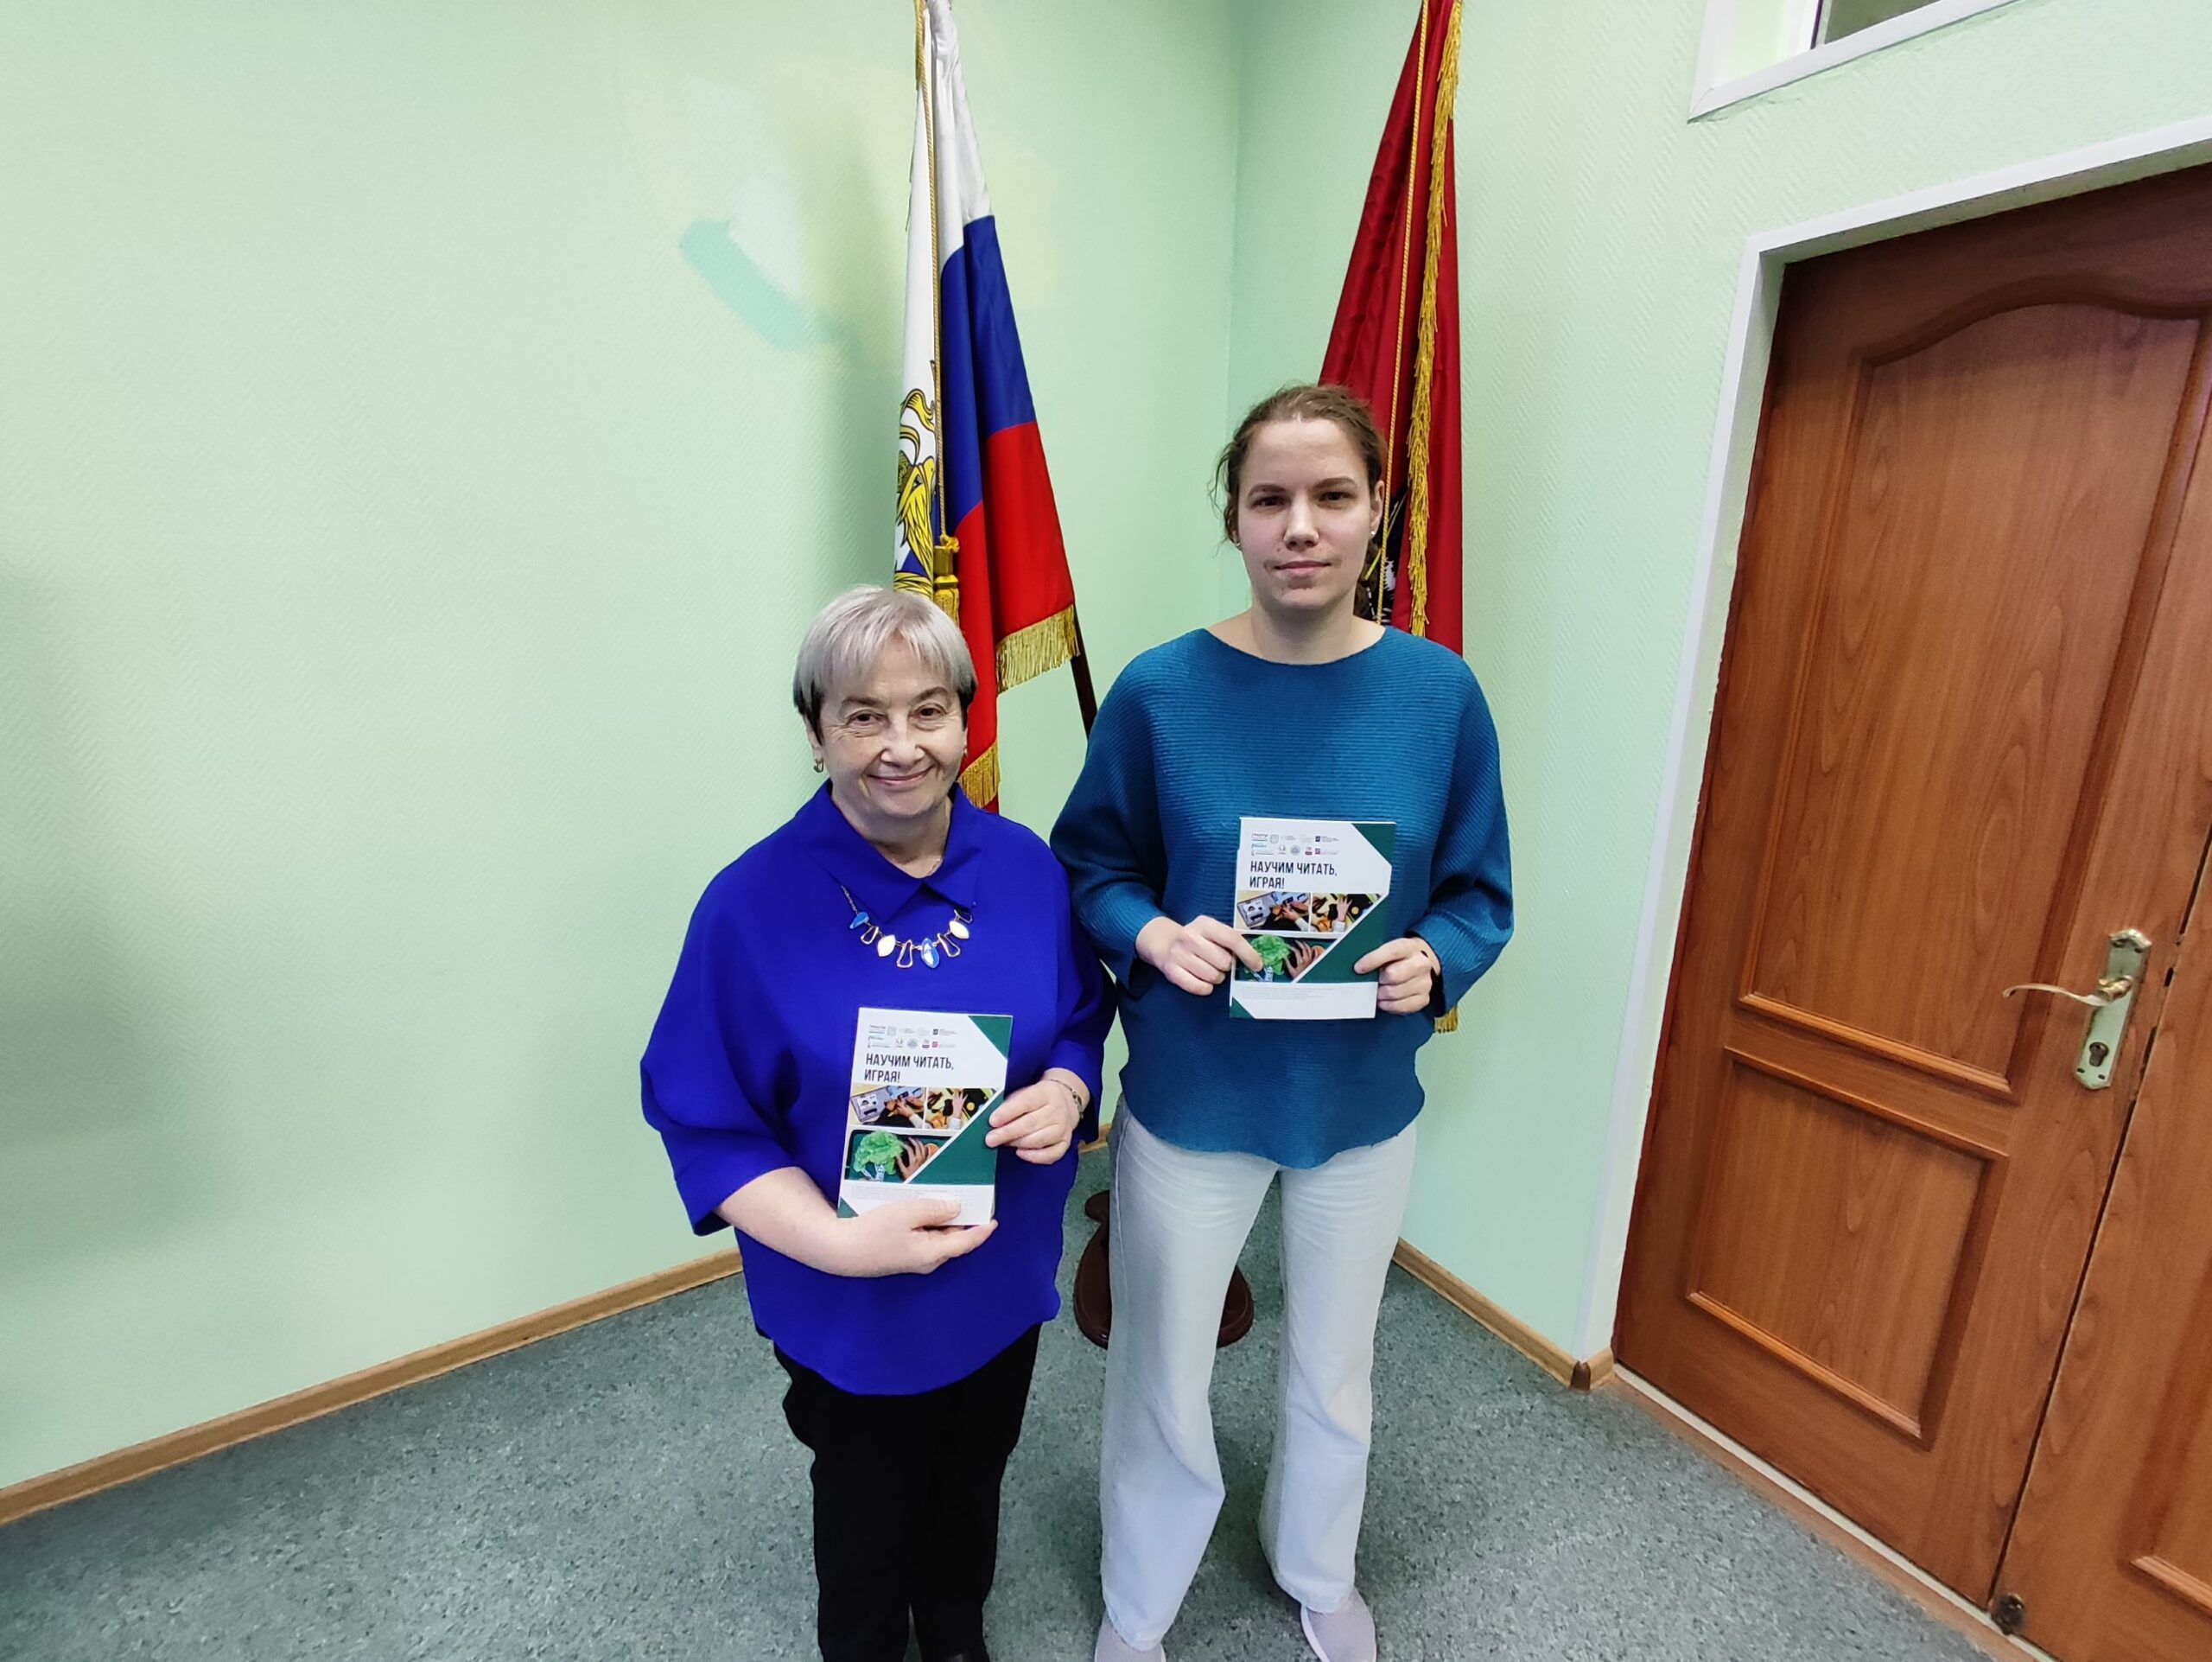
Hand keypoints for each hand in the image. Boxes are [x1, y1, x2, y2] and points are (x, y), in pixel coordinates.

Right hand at [824, 1196, 996, 1277]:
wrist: (840, 1249)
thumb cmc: (873, 1231)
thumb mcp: (907, 1213)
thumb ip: (935, 1209)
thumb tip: (956, 1208)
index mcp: (933, 1253)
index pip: (965, 1242)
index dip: (981, 1231)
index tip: (994, 1220)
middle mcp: (927, 1260)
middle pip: (953, 1239)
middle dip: (962, 1220)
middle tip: (969, 1197)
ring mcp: (913, 1258)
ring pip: (938, 1237)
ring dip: (944, 1219)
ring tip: (947, 1196)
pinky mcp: (901, 1252)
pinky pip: (924, 1236)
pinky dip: (929, 1222)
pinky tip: (924, 1206)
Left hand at [986, 1074, 1083, 1164]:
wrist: (1065, 1101)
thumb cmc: (1038, 1099)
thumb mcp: (1024, 1093)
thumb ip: (1010, 1105)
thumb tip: (993, 1121)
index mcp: (1045, 1092)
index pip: (1025, 1102)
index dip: (1008, 1113)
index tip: (993, 1121)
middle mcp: (1057, 1109)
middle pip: (1031, 1123)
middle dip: (1008, 1133)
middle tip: (991, 1139)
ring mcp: (1063, 1127)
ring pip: (1040, 1140)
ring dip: (1018, 1143)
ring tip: (1004, 1143)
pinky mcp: (1065, 1142)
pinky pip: (1051, 1154)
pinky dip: (1034, 1156)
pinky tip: (1021, 1153)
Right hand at [1136, 914, 1262, 994]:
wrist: (1164, 942)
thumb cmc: (1196, 938)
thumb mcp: (1211, 931)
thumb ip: (1230, 940)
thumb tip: (1255, 959)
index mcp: (1205, 924)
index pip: (1232, 939)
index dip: (1248, 954)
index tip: (1257, 965)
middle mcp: (1190, 937)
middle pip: (1223, 962)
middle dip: (1227, 967)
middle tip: (1221, 964)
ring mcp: (1179, 954)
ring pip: (1212, 976)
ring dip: (1216, 978)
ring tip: (1210, 970)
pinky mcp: (1171, 971)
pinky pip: (1198, 987)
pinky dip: (1205, 988)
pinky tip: (1203, 980)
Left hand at [1355, 936, 1440, 1015]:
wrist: (1418, 965)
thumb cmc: (1396, 959)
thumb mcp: (1387, 950)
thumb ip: (1375, 956)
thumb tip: (1358, 968)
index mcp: (1409, 947)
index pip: (1392, 951)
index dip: (1373, 960)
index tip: (1358, 968)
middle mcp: (1420, 963)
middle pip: (1394, 975)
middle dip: (1378, 981)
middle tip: (1372, 982)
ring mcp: (1425, 982)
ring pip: (1395, 992)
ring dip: (1381, 994)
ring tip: (1377, 991)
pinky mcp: (1424, 999)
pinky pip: (1401, 1006)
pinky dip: (1388, 1005)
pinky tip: (1383, 1001)